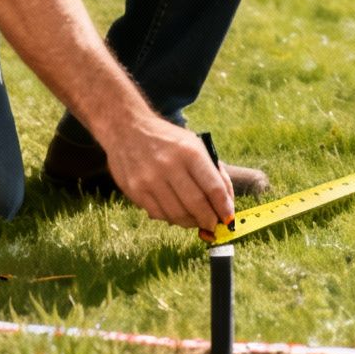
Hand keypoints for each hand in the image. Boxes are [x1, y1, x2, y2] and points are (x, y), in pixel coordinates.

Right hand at [103, 116, 234, 231]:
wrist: (126, 129)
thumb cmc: (168, 140)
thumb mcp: (195, 144)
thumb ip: (214, 171)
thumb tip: (227, 202)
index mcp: (190, 152)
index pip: (213, 188)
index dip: (224, 208)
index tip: (228, 218)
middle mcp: (170, 166)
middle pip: (196, 205)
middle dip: (209, 220)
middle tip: (213, 225)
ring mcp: (150, 179)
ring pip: (177, 214)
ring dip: (190, 222)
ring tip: (195, 220)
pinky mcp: (135, 190)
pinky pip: (158, 214)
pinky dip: (171, 218)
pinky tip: (176, 214)